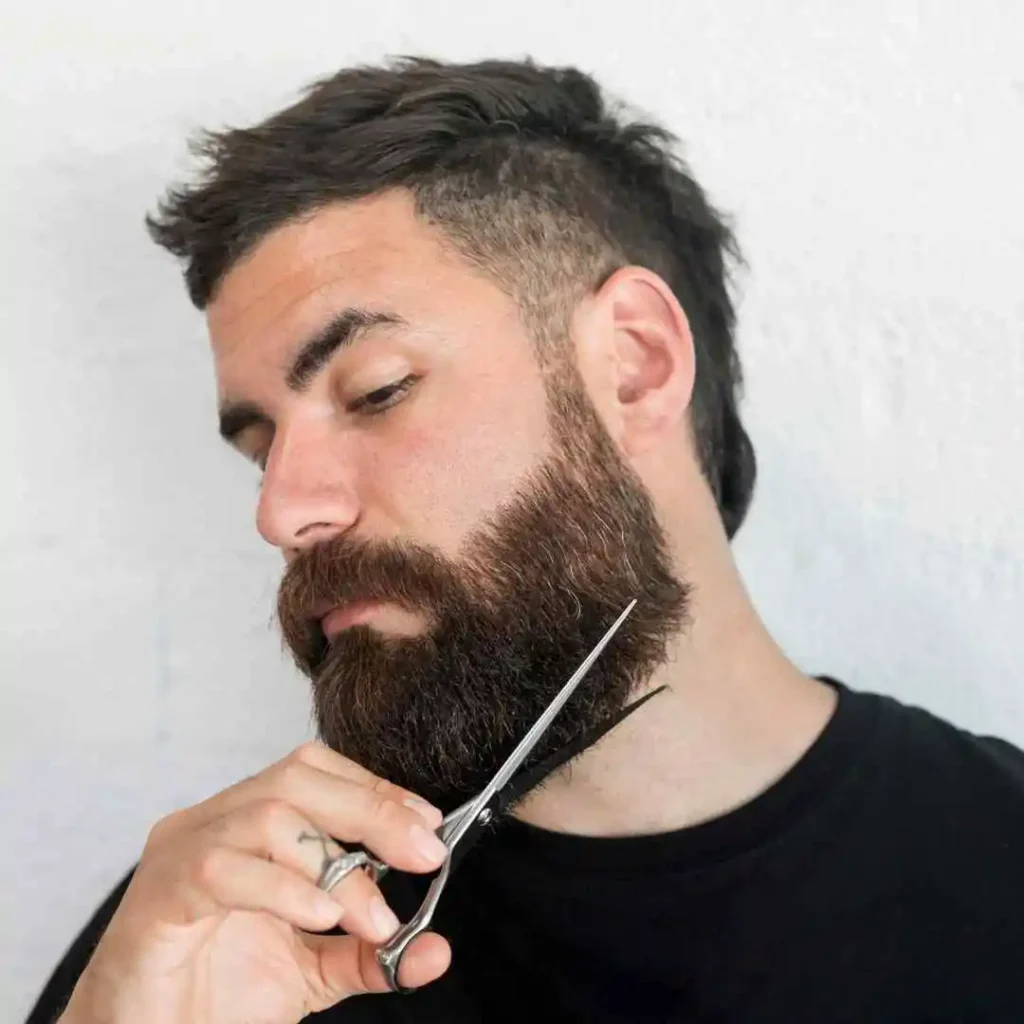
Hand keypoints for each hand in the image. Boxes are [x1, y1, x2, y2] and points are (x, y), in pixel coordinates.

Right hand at [60, 741, 451, 1023]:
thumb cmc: (215, 997)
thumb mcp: (312, 972)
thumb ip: (370, 955)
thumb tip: (435, 952)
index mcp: (248, 824)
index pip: (316, 772)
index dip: (376, 789)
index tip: (428, 825)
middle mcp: (214, 822)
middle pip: (298, 778)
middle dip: (372, 811)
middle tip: (425, 855)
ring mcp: (181, 850)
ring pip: (269, 816)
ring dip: (336, 864)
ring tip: (373, 918)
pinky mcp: (157, 893)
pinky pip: (222, 868)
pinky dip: (283, 888)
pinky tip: (318, 917)